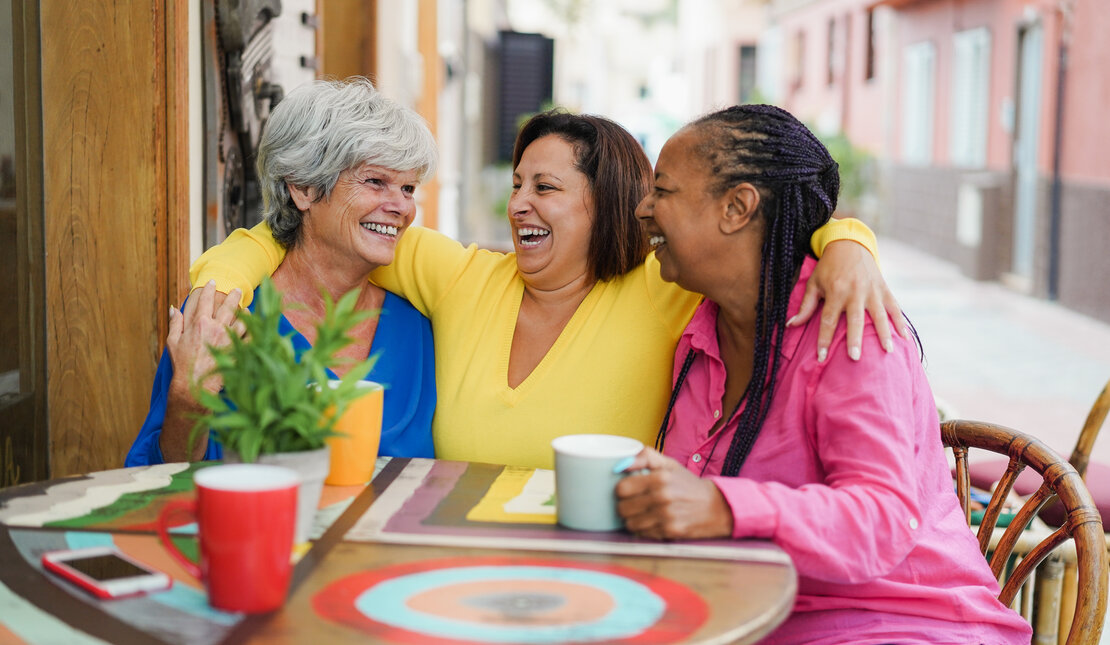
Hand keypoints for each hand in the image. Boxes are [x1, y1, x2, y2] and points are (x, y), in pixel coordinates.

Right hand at [167, 281, 244, 397]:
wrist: (194, 385)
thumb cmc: (182, 364)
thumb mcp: (173, 342)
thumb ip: (175, 323)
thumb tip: (173, 308)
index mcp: (200, 323)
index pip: (206, 300)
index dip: (210, 289)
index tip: (214, 282)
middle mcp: (216, 327)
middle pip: (229, 306)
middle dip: (234, 295)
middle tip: (238, 290)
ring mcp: (230, 338)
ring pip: (243, 319)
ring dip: (245, 312)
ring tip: (246, 308)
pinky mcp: (238, 350)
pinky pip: (250, 336)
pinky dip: (253, 330)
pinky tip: (253, 327)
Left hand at [615, 448, 733, 539]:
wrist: (716, 507)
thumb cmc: (688, 484)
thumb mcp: (670, 464)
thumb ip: (645, 457)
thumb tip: (621, 463)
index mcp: (660, 477)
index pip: (621, 488)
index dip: (622, 489)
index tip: (628, 489)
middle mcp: (662, 497)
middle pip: (622, 508)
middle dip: (625, 505)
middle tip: (634, 502)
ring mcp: (666, 516)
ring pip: (630, 523)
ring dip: (633, 519)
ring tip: (643, 513)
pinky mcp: (670, 532)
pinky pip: (643, 533)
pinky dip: (644, 528)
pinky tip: (653, 521)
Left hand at [788, 239, 907, 361]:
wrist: (849, 244)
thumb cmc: (828, 267)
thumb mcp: (813, 284)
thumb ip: (805, 306)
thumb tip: (791, 325)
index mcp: (836, 291)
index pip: (828, 320)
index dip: (824, 339)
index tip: (822, 357)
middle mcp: (855, 292)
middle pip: (855, 319)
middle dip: (855, 339)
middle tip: (855, 357)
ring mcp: (872, 290)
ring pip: (879, 315)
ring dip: (884, 334)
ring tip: (887, 351)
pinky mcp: (884, 288)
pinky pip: (894, 307)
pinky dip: (900, 322)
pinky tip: (904, 338)